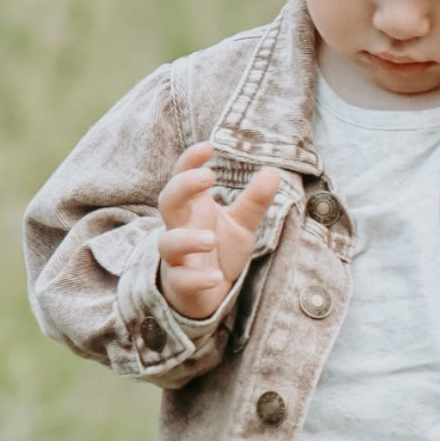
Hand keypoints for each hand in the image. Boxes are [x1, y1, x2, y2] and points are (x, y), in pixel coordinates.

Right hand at [156, 142, 280, 318]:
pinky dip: (198, 279)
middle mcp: (180, 229)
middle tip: (208, 176)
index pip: (182, 177)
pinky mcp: (181, 284)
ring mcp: (177, 257)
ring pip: (168, 243)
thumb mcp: (241, 225)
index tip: (209, 147)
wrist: (207, 294)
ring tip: (210, 238)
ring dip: (187, 239)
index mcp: (193, 209)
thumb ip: (254, 202)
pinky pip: (183, 280)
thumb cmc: (219, 251)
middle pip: (167, 202)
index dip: (190, 161)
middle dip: (182, 187)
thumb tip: (272, 173)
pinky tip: (216, 277)